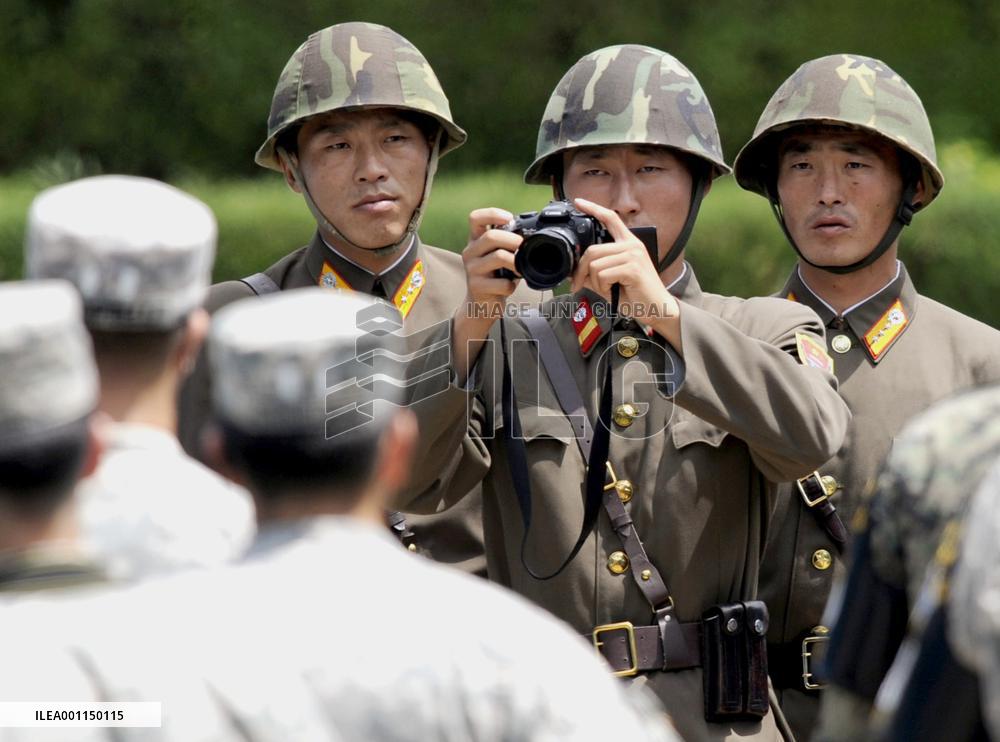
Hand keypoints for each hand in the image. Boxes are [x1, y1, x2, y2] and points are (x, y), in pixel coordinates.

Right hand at [460, 207, 521, 323]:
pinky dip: (511, 285)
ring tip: (521, 268)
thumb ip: (507, 243)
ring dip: (516, 262)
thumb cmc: (494, 277)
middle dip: (512, 239)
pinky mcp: (477, 286)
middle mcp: (470, 252)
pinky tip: (510, 287)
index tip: (509, 218)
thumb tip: (532, 234)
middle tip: (523, 246)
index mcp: (475, 240)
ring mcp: (472, 270)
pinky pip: (502, 283)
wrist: (480, 304)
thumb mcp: (498, 255)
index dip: (493, 214)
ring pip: (498, 257)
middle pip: (491, 236)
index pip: (475, 218)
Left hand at [570, 198, 678, 320]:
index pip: (610, 218)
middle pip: (592, 250)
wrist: (656, 309)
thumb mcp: (610, 281)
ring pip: (595, 264)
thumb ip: (594, 273)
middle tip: (577, 285)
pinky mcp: (633, 268)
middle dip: (580, 270)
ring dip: (594, 282)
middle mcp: (631, 245)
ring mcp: (633, 255)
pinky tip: (613, 290)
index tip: (579, 202)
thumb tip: (573, 271)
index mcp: (628, 243)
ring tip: (606, 289)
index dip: (593, 209)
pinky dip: (602, 287)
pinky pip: (603, 275)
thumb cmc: (635, 294)